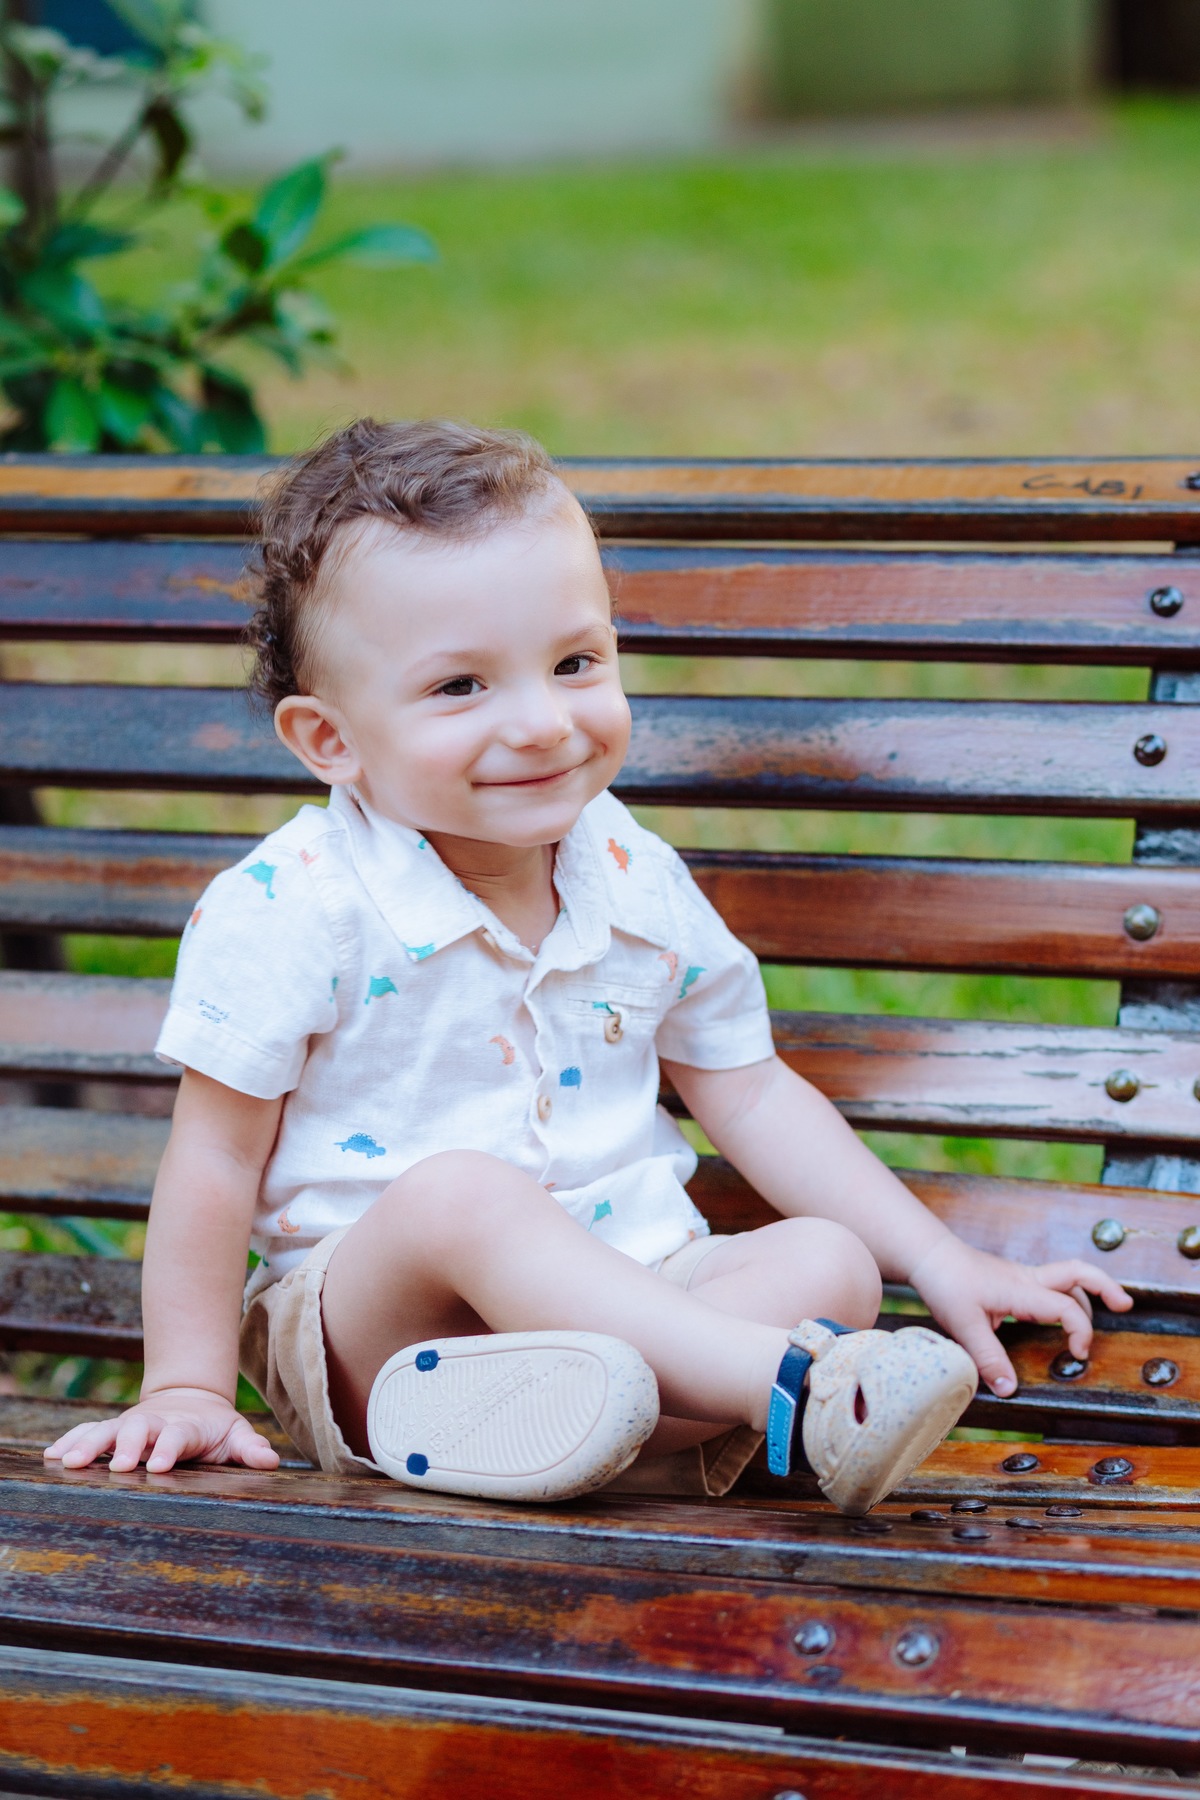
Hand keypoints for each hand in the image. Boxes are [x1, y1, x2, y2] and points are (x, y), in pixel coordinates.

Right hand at [43, 1386, 280, 1474]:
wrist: (191, 1401)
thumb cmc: (216, 1429)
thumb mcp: (236, 1435)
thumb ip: (250, 1449)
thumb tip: (271, 1461)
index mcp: (185, 1427)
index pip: (177, 1436)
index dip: (168, 1449)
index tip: (157, 1466)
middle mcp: (153, 1424)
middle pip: (136, 1430)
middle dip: (125, 1447)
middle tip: (116, 1467)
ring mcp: (131, 1426)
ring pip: (106, 1431)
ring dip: (88, 1445)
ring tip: (67, 1462)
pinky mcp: (114, 1431)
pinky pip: (88, 1432)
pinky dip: (70, 1440)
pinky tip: (51, 1455)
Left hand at [907, 1235, 1132, 1397]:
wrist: (928, 1255)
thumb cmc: (946, 1283)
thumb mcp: (963, 1325)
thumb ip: (988, 1359)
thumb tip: (1010, 1390)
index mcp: (1022, 1290)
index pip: (1067, 1307)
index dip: (1081, 1331)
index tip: (1078, 1355)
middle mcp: (1028, 1279)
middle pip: (1079, 1272)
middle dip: (1106, 1287)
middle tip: (1125, 1305)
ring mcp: (1021, 1277)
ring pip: (1065, 1278)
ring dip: (1085, 1294)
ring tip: (1096, 1319)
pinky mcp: (1013, 1280)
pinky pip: (1048, 1285)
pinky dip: (1063, 1297)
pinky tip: (1058, 1315)